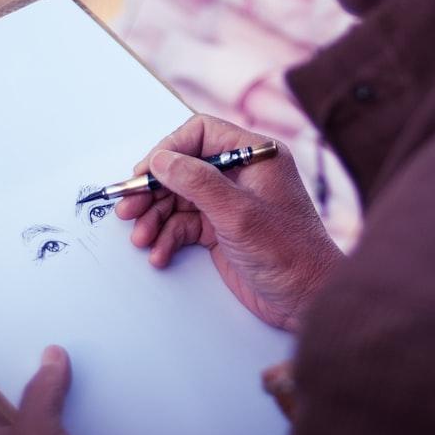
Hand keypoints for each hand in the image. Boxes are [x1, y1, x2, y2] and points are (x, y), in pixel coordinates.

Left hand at [0, 346, 95, 434]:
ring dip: (70, 406)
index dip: (12, 365)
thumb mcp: (34, 432)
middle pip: (25, 404)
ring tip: (91, 377)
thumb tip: (50, 356)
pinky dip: (84, 429)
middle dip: (48, 384)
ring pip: (51, 424)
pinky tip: (102, 412)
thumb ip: (41, 391)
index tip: (35, 342)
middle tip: (69, 355)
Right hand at [115, 114, 342, 330]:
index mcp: (256, 155)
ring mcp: (231, 203)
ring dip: (155, 217)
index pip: (201, 133)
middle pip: (183, 167)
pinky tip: (159, 253)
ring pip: (179, 198)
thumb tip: (162, 159)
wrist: (306, 301)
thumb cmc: (290, 254)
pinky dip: (167, 238)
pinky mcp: (222, 230)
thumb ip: (197, 182)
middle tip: (128, 207)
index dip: (169, 150)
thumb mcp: (238, 213)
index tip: (145, 173)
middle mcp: (242, 174)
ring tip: (141, 238)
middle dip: (153, 189)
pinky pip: (184, 225)